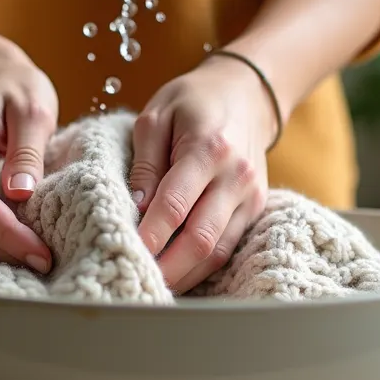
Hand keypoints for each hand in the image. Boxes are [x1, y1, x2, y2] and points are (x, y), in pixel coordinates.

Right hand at [0, 51, 57, 273]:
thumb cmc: (15, 89)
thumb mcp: (34, 109)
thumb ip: (28, 152)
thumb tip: (21, 196)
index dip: (7, 233)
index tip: (41, 254)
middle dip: (8, 249)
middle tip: (48, 264)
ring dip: (2, 247)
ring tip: (41, 255)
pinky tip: (23, 242)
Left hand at [130, 53, 279, 291]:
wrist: (247, 93)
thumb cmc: (193, 101)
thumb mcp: (156, 116)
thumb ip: (145, 162)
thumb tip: (135, 207)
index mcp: (209, 148)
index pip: (175, 204)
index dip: (150, 235)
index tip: (123, 252)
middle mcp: (236, 176)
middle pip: (200, 238)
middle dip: (166, 267)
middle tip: (133, 281)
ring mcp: (251, 196)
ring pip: (217, 252)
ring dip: (183, 275)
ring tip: (150, 287)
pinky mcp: (255, 208)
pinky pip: (227, 247)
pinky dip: (200, 267)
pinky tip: (175, 275)